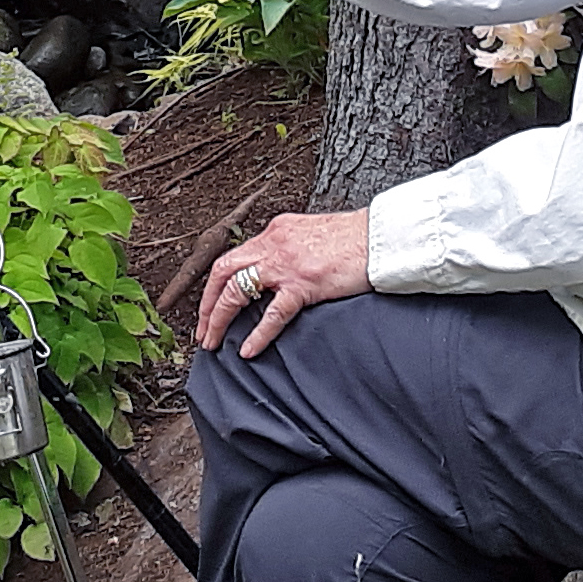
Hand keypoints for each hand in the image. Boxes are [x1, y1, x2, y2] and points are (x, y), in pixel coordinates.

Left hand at [196, 209, 371, 358]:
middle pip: (223, 271)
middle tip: (201, 329)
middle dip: (207, 303)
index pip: (233, 257)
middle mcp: (274, 244)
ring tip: (212, 342)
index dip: (216, 283)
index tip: (210, 305)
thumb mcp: (311, 235)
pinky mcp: (305, 284)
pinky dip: (256, 334)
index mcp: (275, 231)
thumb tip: (276, 270)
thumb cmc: (355, 239)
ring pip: (237, 290)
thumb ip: (289, 249)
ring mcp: (287, 265)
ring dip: (219, 318)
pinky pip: (272, 313)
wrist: (381, 236)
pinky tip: (247, 350)